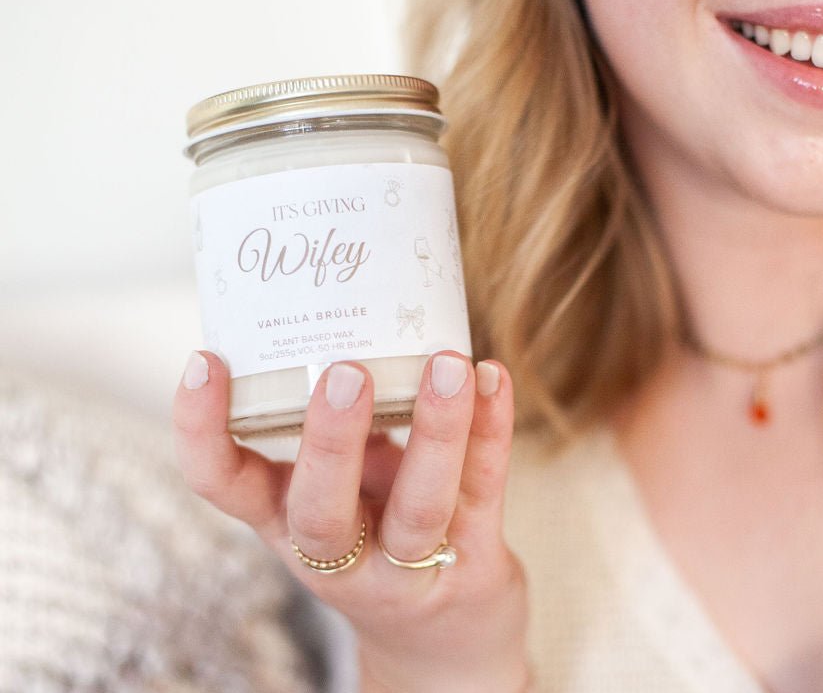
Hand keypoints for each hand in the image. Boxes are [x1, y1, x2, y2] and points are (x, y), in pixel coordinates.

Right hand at [173, 350, 529, 691]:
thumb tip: (343, 315)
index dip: (202, 432)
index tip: (205, 360)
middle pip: (322, 514)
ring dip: (436, 432)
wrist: (444, 632)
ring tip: (448, 367)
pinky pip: (483, 489)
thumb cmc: (377, 531)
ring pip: (419, 508)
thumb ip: (340, 423)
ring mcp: (408, 564)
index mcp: (287, 520)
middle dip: (331, 445)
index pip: (224, 486)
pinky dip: (491, 428)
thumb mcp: (340, 485)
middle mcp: (339, 551)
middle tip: (344, 375)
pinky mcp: (473, 557)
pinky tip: (493, 377)